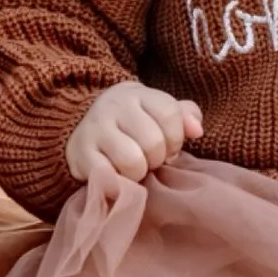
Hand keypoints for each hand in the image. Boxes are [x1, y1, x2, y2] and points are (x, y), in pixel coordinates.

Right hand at [66, 81, 203, 193]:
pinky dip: (118, 183)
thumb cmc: (131, 124)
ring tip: (133, 168)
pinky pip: (110, 177)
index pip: (170, 114)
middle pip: (154, 142)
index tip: (168, 146)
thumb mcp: (157, 112)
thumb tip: (197, 130)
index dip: (175, 138)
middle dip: (157, 158)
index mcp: (137, 94)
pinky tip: (116, 175)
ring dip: (138, 173)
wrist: (82, 130)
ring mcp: (95, 130)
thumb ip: (184, 116)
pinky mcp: (80, 155)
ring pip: (133, 162)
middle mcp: (114, 106)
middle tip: (148, 158)